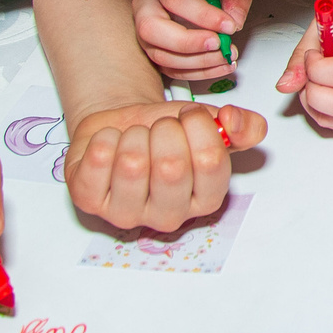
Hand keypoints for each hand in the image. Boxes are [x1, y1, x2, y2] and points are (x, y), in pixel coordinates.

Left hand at [65, 101, 263, 232]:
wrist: (123, 128)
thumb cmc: (166, 133)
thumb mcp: (210, 124)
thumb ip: (243, 125)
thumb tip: (232, 120)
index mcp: (206, 200)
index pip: (211, 162)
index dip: (199, 127)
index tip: (189, 116)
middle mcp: (169, 216)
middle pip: (171, 167)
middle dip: (164, 130)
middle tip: (160, 128)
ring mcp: (127, 214)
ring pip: (133, 163)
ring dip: (134, 134)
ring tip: (135, 137)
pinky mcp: (89, 202)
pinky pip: (98, 160)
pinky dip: (105, 138)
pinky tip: (111, 143)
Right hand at [131, 0, 252, 81]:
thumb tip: (234, 21)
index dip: (203, 15)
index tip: (228, 26)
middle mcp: (146, 6)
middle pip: (152, 29)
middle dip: (189, 42)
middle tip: (218, 44)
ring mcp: (146, 31)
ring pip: (160, 55)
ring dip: (197, 62)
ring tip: (225, 56)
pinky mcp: (154, 51)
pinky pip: (170, 70)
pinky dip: (197, 73)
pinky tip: (219, 66)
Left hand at [275, 0, 332, 133]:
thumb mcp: (328, 24)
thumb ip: (301, 55)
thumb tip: (286, 84)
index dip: (317, 68)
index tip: (312, 55)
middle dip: (314, 93)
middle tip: (312, 74)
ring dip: (314, 104)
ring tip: (317, 81)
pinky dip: (321, 111)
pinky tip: (326, 90)